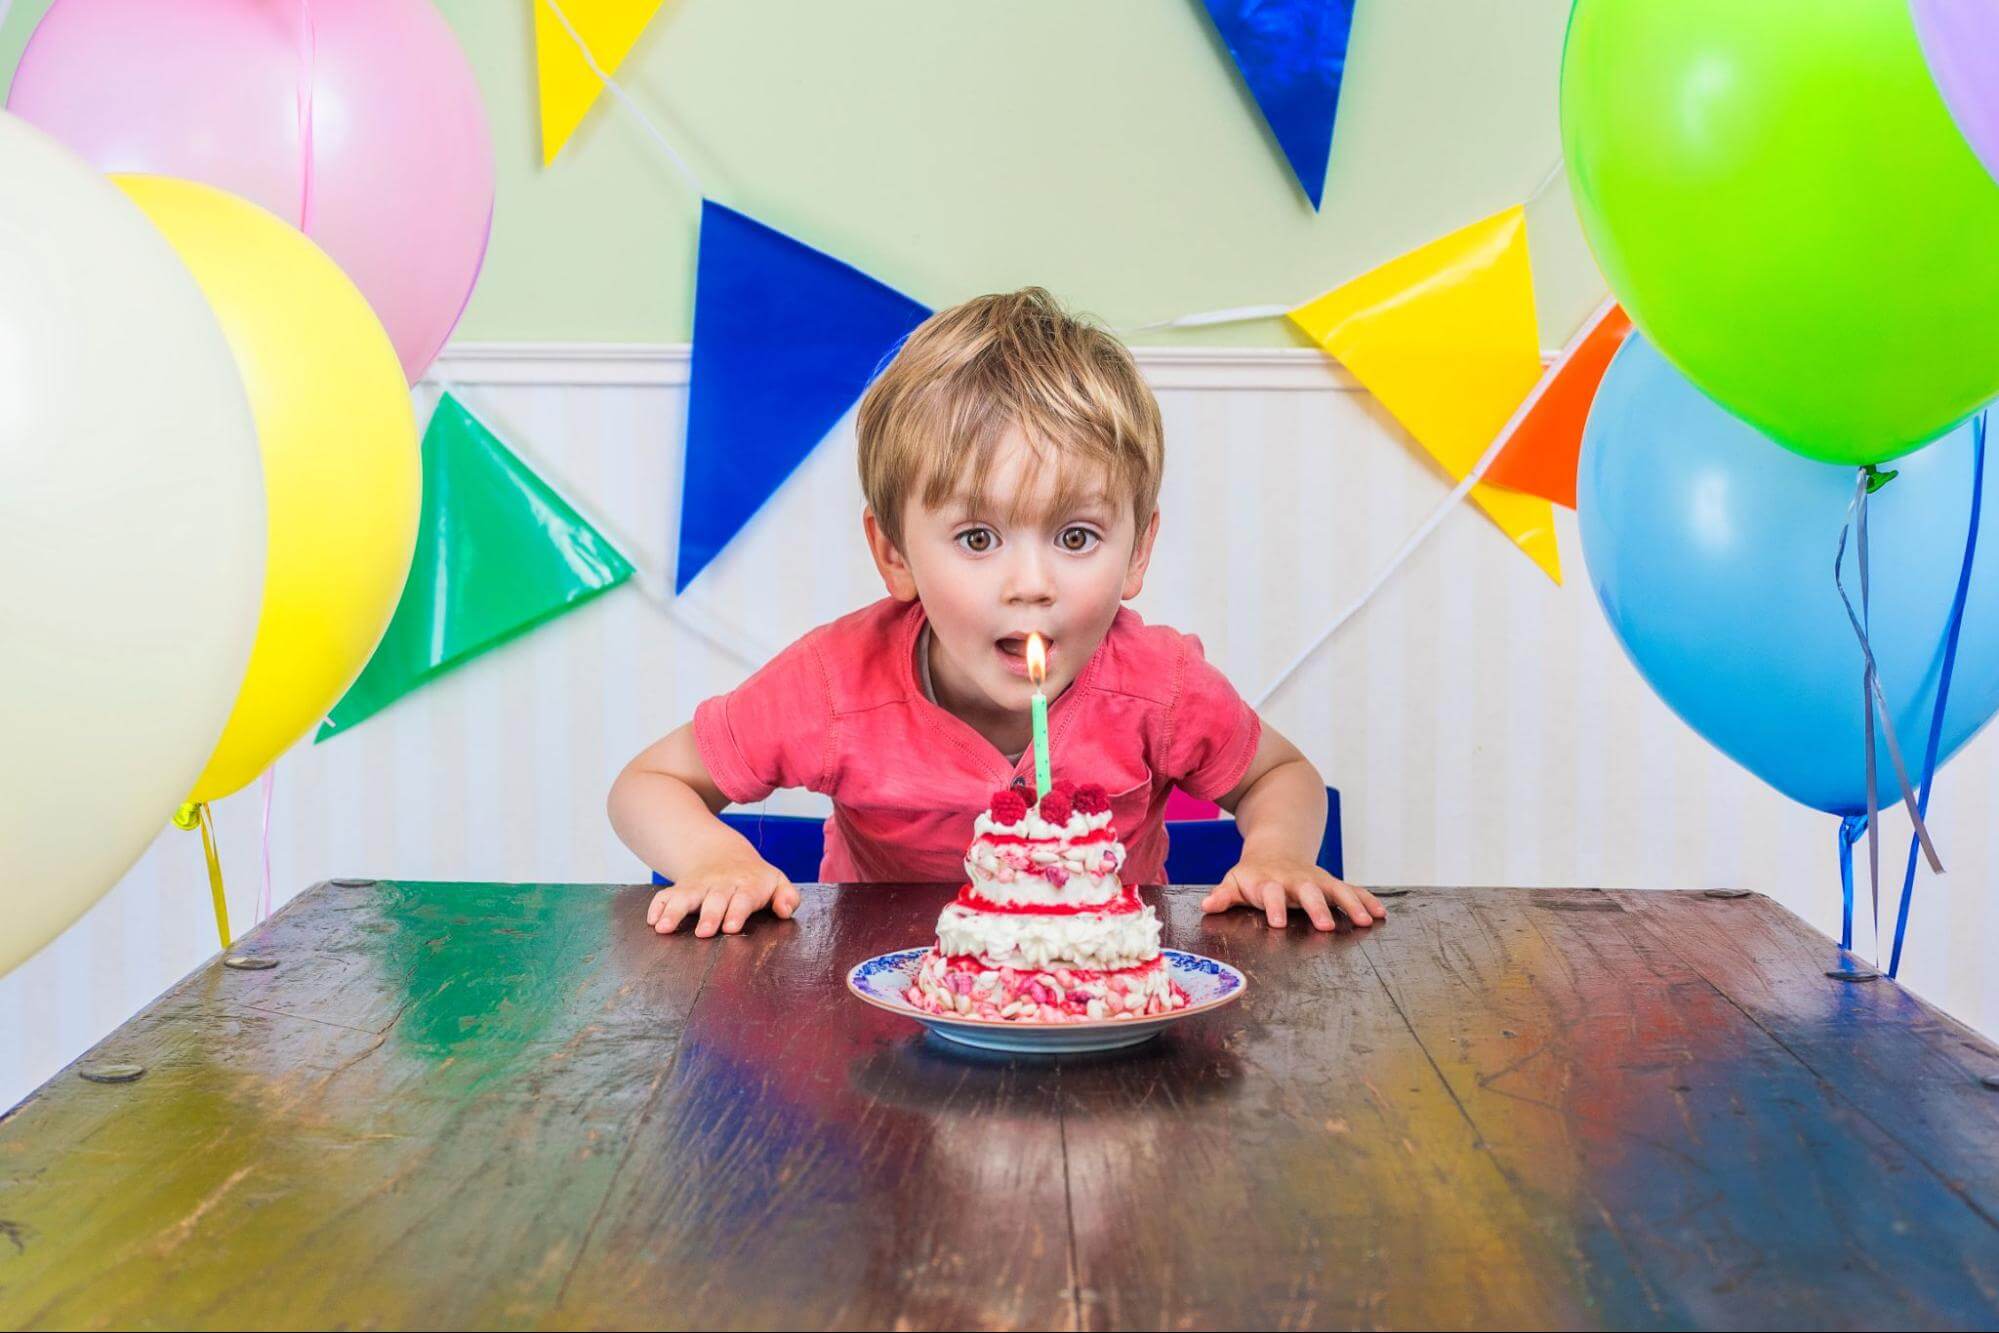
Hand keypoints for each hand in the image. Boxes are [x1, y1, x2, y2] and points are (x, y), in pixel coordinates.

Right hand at [646, 855, 798, 936]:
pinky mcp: (681, 888)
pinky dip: (658, 906)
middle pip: (715, 900)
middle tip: (704, 933)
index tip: (731, 927)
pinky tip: (653, 921)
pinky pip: (665, 895)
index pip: (744, 898)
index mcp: (748, 885)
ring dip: (675, 912)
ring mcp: (700, 886)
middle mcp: (722, 885)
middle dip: (709, 915)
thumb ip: (787, 897)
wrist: (723, 853)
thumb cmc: (755, 878)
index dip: (737, 912)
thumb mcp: (776, 882)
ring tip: (665, 928)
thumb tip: (785, 910)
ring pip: (686, 897)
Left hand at [1200, 856, 1384, 930]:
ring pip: (1337, 890)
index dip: (1274, 907)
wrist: (1276, 848)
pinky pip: (1353, 890)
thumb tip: (1207, 906)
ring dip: (1351, 905)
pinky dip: (1367, 901)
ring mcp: (1317, 880)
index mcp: (1269, 882)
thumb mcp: (1235, 880)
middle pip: (1308, 892)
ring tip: (1364, 922)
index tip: (1278, 924)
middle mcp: (1296, 880)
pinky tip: (1381, 915)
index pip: (1270, 893)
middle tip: (1326, 927)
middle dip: (1318, 908)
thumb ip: (1223, 895)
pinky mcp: (1333, 883)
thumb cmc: (1254, 874)